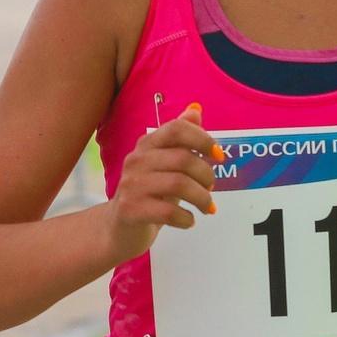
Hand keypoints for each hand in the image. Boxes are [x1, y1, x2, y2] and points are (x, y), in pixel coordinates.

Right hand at [103, 103, 222, 261]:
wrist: (119, 227)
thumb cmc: (149, 193)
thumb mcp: (165, 163)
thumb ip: (180, 138)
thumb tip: (195, 109)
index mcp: (147, 144)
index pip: (177, 129)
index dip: (202, 139)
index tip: (218, 156)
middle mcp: (136, 160)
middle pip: (183, 159)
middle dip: (206, 175)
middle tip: (211, 188)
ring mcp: (131, 185)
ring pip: (179, 184)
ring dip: (201, 198)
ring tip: (207, 206)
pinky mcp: (130, 210)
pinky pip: (168, 212)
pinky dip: (186, 218)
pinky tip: (189, 220)